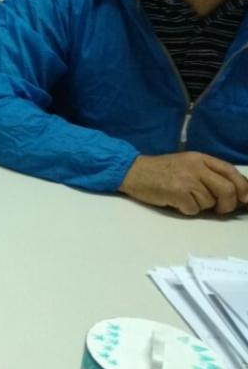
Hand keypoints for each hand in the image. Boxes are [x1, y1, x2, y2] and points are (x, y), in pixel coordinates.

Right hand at [119, 152, 247, 215]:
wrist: (133, 171)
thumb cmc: (161, 170)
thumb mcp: (187, 164)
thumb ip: (209, 174)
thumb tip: (236, 194)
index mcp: (200, 158)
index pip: (230, 171)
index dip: (243, 187)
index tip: (247, 200)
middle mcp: (196, 167)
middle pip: (227, 190)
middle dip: (227, 204)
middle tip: (219, 209)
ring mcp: (186, 179)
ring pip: (209, 202)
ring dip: (200, 206)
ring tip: (185, 198)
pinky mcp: (176, 192)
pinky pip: (194, 209)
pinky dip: (187, 210)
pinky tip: (176, 202)